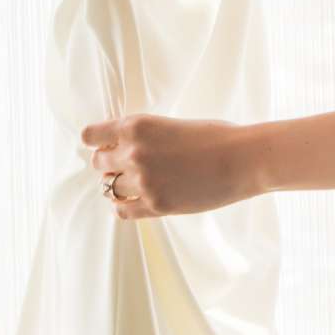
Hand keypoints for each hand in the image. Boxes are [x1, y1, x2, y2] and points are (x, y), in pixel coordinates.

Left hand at [81, 111, 264, 219]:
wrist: (243, 159)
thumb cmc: (215, 136)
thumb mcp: (172, 124)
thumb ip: (144, 135)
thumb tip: (122, 146)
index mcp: (136, 126)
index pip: (90, 136)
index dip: (97, 141)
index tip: (105, 144)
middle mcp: (133, 153)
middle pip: (98, 163)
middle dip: (108, 163)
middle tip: (125, 165)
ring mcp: (143, 182)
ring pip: (108, 187)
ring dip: (117, 184)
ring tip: (133, 183)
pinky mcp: (156, 206)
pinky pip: (122, 210)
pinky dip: (124, 206)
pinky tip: (136, 200)